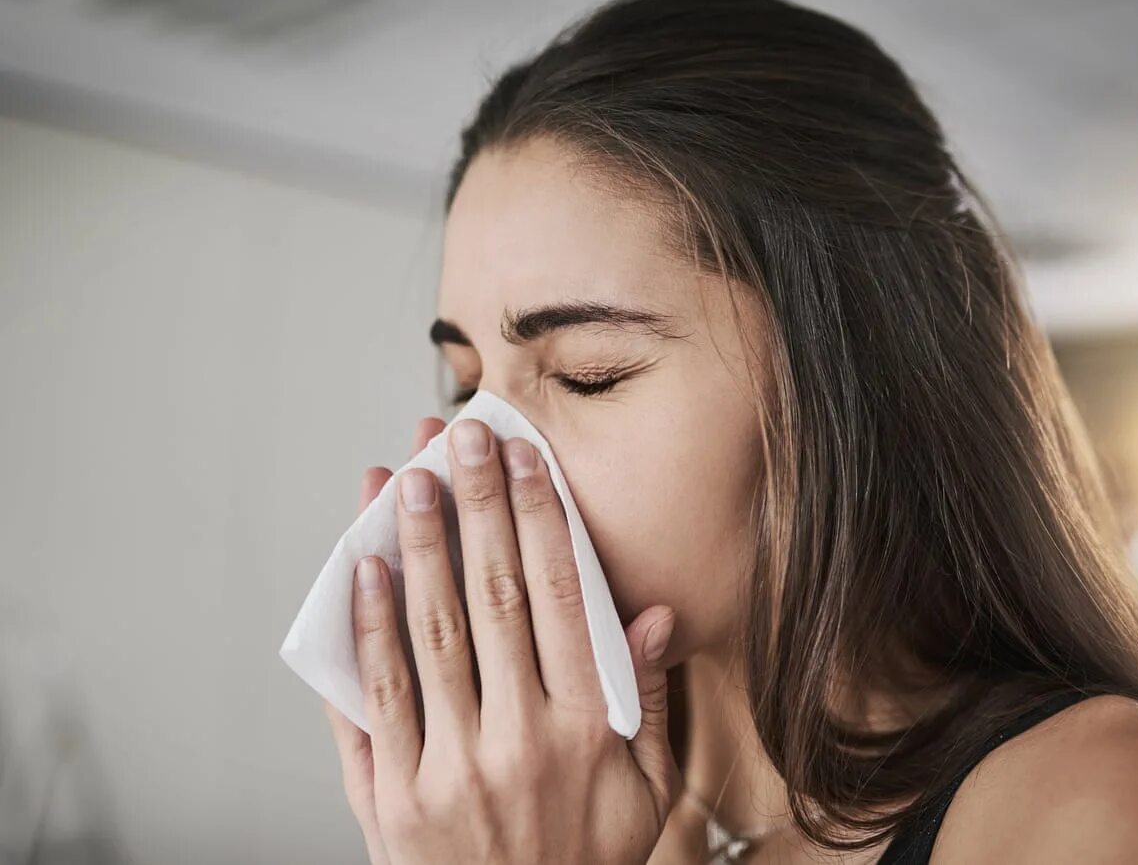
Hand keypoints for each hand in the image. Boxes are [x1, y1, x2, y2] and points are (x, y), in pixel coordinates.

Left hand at [324, 416, 680, 863]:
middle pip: (492, 596)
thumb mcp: (648, 789)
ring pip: (429, 634)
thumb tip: (655, 614)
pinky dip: (367, 631)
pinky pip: (376, 702)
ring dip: (417, 548)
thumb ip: (647, 700)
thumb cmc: (586, 859)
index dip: (540, 516)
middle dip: (475, 504)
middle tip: (458, 435)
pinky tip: (362, 571)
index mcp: (586, 728)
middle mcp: (519, 738)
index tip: (523, 457)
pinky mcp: (392, 800)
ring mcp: (449, 769)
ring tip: (405, 479)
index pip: (561, 595)